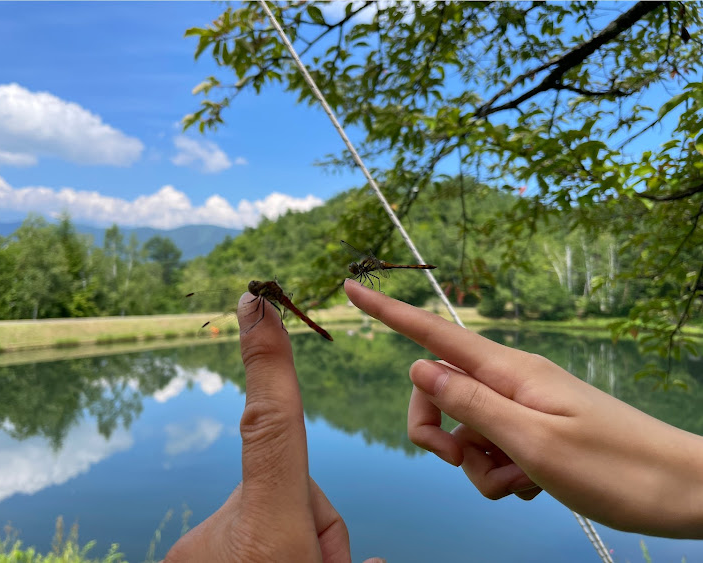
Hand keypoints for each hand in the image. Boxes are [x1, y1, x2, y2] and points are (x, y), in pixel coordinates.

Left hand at [165, 294, 359, 561]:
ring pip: (270, 513)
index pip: (271, 426)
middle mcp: (221, 533)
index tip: (255, 304)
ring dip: (287, 541)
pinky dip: (260, 550)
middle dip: (312, 522)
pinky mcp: (184, 555)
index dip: (267, 361)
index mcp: (265, 538)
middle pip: (292, 488)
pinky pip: (242, 533)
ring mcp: (195, 546)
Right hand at [344, 278, 702, 538]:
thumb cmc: (616, 466)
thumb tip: (417, 367)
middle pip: (436, 390)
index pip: (433, 334)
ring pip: (461, 428)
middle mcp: (509, 381)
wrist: (680, 492)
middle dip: (434, 430)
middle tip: (462, 461)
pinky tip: (530, 484)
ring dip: (474, 464)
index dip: (388, 311)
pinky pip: (488, 450)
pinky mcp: (530, 432)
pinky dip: (497, 474)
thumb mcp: (533, 441)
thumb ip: (470, 403)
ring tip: (517, 480)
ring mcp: (520, 406)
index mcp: (508, 371)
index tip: (352, 287)